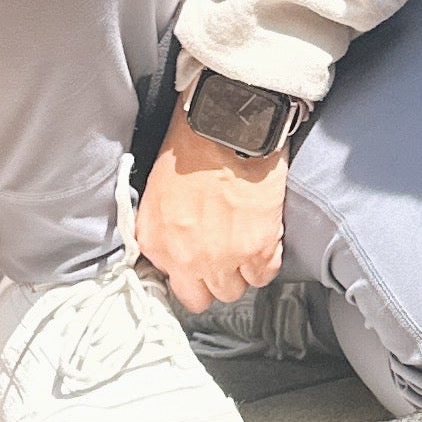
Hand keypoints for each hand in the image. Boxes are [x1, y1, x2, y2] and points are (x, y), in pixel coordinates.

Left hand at [134, 115, 289, 314]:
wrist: (224, 125)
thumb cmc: (190, 146)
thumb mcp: (157, 193)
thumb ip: (164, 229)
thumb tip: (179, 246)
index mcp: (156, 242)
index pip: (173, 284)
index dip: (189, 271)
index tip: (198, 260)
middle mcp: (185, 258)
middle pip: (203, 296)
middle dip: (213, 278)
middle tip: (223, 255)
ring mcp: (222, 258)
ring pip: (234, 290)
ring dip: (240, 271)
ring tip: (244, 245)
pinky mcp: (257, 249)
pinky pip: (264, 276)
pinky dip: (266, 261)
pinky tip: (263, 240)